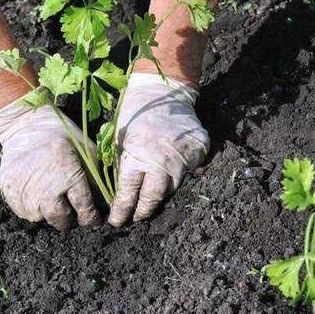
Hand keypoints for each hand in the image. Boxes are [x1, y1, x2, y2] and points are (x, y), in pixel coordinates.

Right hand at [0, 101, 99, 229]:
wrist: (26, 125)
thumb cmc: (63, 137)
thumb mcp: (87, 153)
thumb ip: (96, 179)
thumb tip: (107, 204)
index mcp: (69, 177)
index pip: (84, 210)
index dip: (91, 219)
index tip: (93, 220)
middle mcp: (46, 188)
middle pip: (60, 219)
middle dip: (68, 220)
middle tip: (71, 214)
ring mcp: (24, 190)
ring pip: (40, 218)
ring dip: (48, 214)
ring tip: (52, 202)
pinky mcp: (8, 189)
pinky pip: (22, 211)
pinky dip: (31, 208)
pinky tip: (37, 196)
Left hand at [108, 73, 208, 226]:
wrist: (164, 93)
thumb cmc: (136, 114)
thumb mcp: (120, 139)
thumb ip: (123, 165)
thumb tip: (120, 193)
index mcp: (137, 156)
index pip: (128, 193)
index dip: (121, 210)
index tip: (116, 221)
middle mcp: (162, 161)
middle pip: (153, 198)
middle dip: (142, 211)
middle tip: (135, 218)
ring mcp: (183, 158)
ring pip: (172, 189)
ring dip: (160, 196)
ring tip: (150, 201)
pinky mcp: (198, 153)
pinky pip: (189, 174)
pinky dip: (179, 177)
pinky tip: (170, 176)